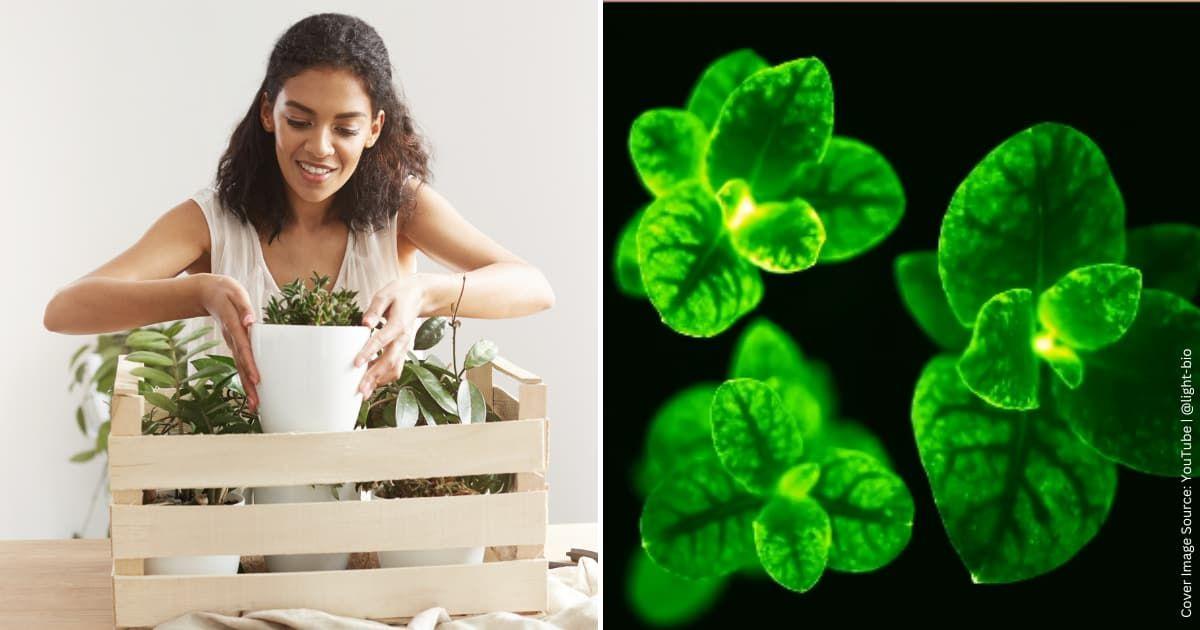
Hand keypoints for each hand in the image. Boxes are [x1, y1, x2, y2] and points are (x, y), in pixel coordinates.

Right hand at [195, 273, 260, 410]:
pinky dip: (244, 377)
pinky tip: (251, 391)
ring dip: (246, 386)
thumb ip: (244, 308)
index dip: (250, 363)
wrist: (208, 293)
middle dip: (248, 383)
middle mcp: (232, 338)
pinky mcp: (233, 344)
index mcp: (234, 326)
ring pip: (239, 367)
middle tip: (256, 402)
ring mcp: (231, 343)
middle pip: (241, 364)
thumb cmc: (226, 292)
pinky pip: (239, 363)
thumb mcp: (235, 294)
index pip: (244, 348)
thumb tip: (250, 321)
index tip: (256, 379)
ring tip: (254, 405)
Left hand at [355, 276, 427, 397]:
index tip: (356, 363)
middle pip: (389, 361)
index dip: (369, 352)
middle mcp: (403, 339)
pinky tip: (372, 383)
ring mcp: (404, 346)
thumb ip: (374, 309)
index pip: (382, 340)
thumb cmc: (400, 294)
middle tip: (360, 389)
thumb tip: (365, 323)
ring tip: (364, 392)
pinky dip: (385, 378)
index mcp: (398, 324)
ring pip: (394, 368)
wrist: (419, 296)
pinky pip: (396, 367)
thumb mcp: (385, 295)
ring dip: (380, 381)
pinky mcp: (402, 350)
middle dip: (374, 376)